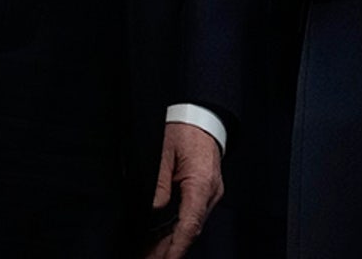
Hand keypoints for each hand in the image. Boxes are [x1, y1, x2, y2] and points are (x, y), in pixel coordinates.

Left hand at [145, 122, 222, 258]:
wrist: (203, 116)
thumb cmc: (184, 129)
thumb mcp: (163, 152)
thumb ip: (159, 183)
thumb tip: (154, 209)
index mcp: (201, 183)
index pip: (190, 224)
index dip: (176, 247)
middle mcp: (210, 192)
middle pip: (191, 230)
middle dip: (170, 251)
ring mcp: (211, 193)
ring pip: (192, 226)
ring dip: (173, 242)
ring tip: (150, 255)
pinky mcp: (207, 192)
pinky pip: (193, 216)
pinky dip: (178, 230)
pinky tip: (163, 239)